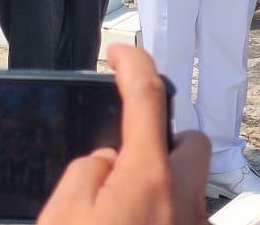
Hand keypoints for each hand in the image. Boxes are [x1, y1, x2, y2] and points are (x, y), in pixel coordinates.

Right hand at [39, 44, 210, 224]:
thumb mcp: (61, 216)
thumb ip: (86, 172)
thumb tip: (109, 162)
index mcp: (150, 177)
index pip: (148, 96)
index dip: (134, 64)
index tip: (120, 53)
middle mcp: (186, 197)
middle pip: (189, 143)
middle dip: (163, 141)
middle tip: (127, 163)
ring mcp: (198, 224)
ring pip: (190, 185)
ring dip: (164, 185)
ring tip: (126, 208)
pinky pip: (187, 216)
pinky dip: (167, 214)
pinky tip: (139, 224)